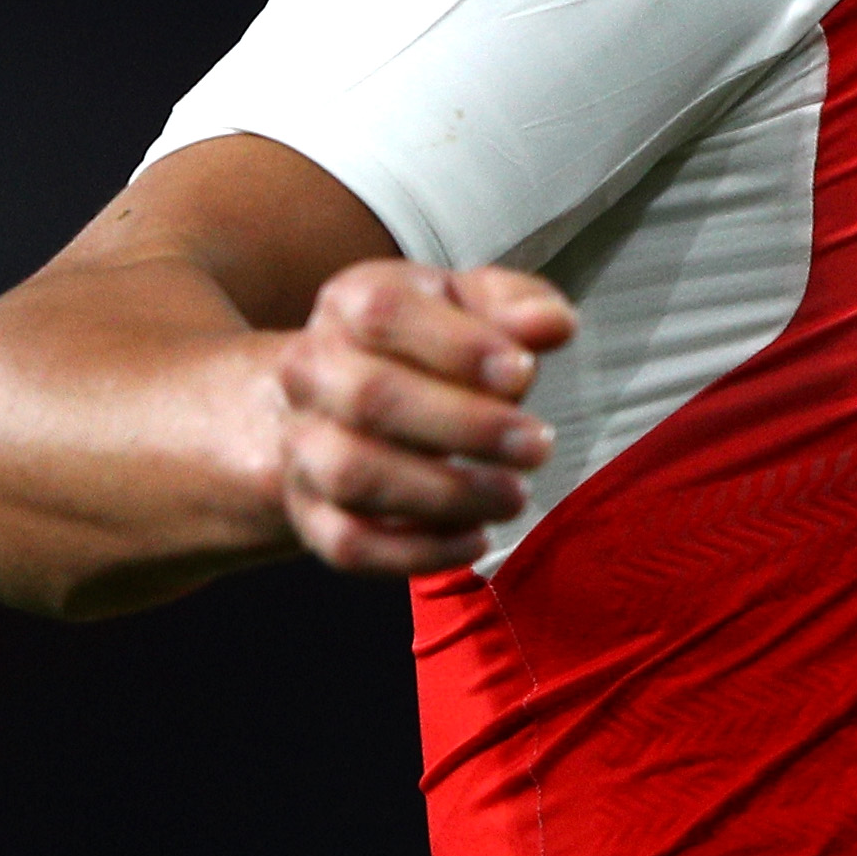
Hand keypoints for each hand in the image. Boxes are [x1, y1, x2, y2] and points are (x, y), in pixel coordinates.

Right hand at [270, 260, 577, 576]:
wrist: (336, 402)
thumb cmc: (423, 348)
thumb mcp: (468, 307)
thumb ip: (515, 306)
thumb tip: (553, 324)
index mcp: (348, 304)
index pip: (385, 313)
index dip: (457, 345)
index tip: (523, 371)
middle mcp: (311, 372)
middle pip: (369, 396)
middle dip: (465, 426)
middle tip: (537, 445)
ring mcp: (303, 447)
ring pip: (354, 475)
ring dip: (444, 494)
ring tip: (513, 496)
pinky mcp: (312, 514)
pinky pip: (350, 545)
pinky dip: (417, 552)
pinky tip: (475, 538)